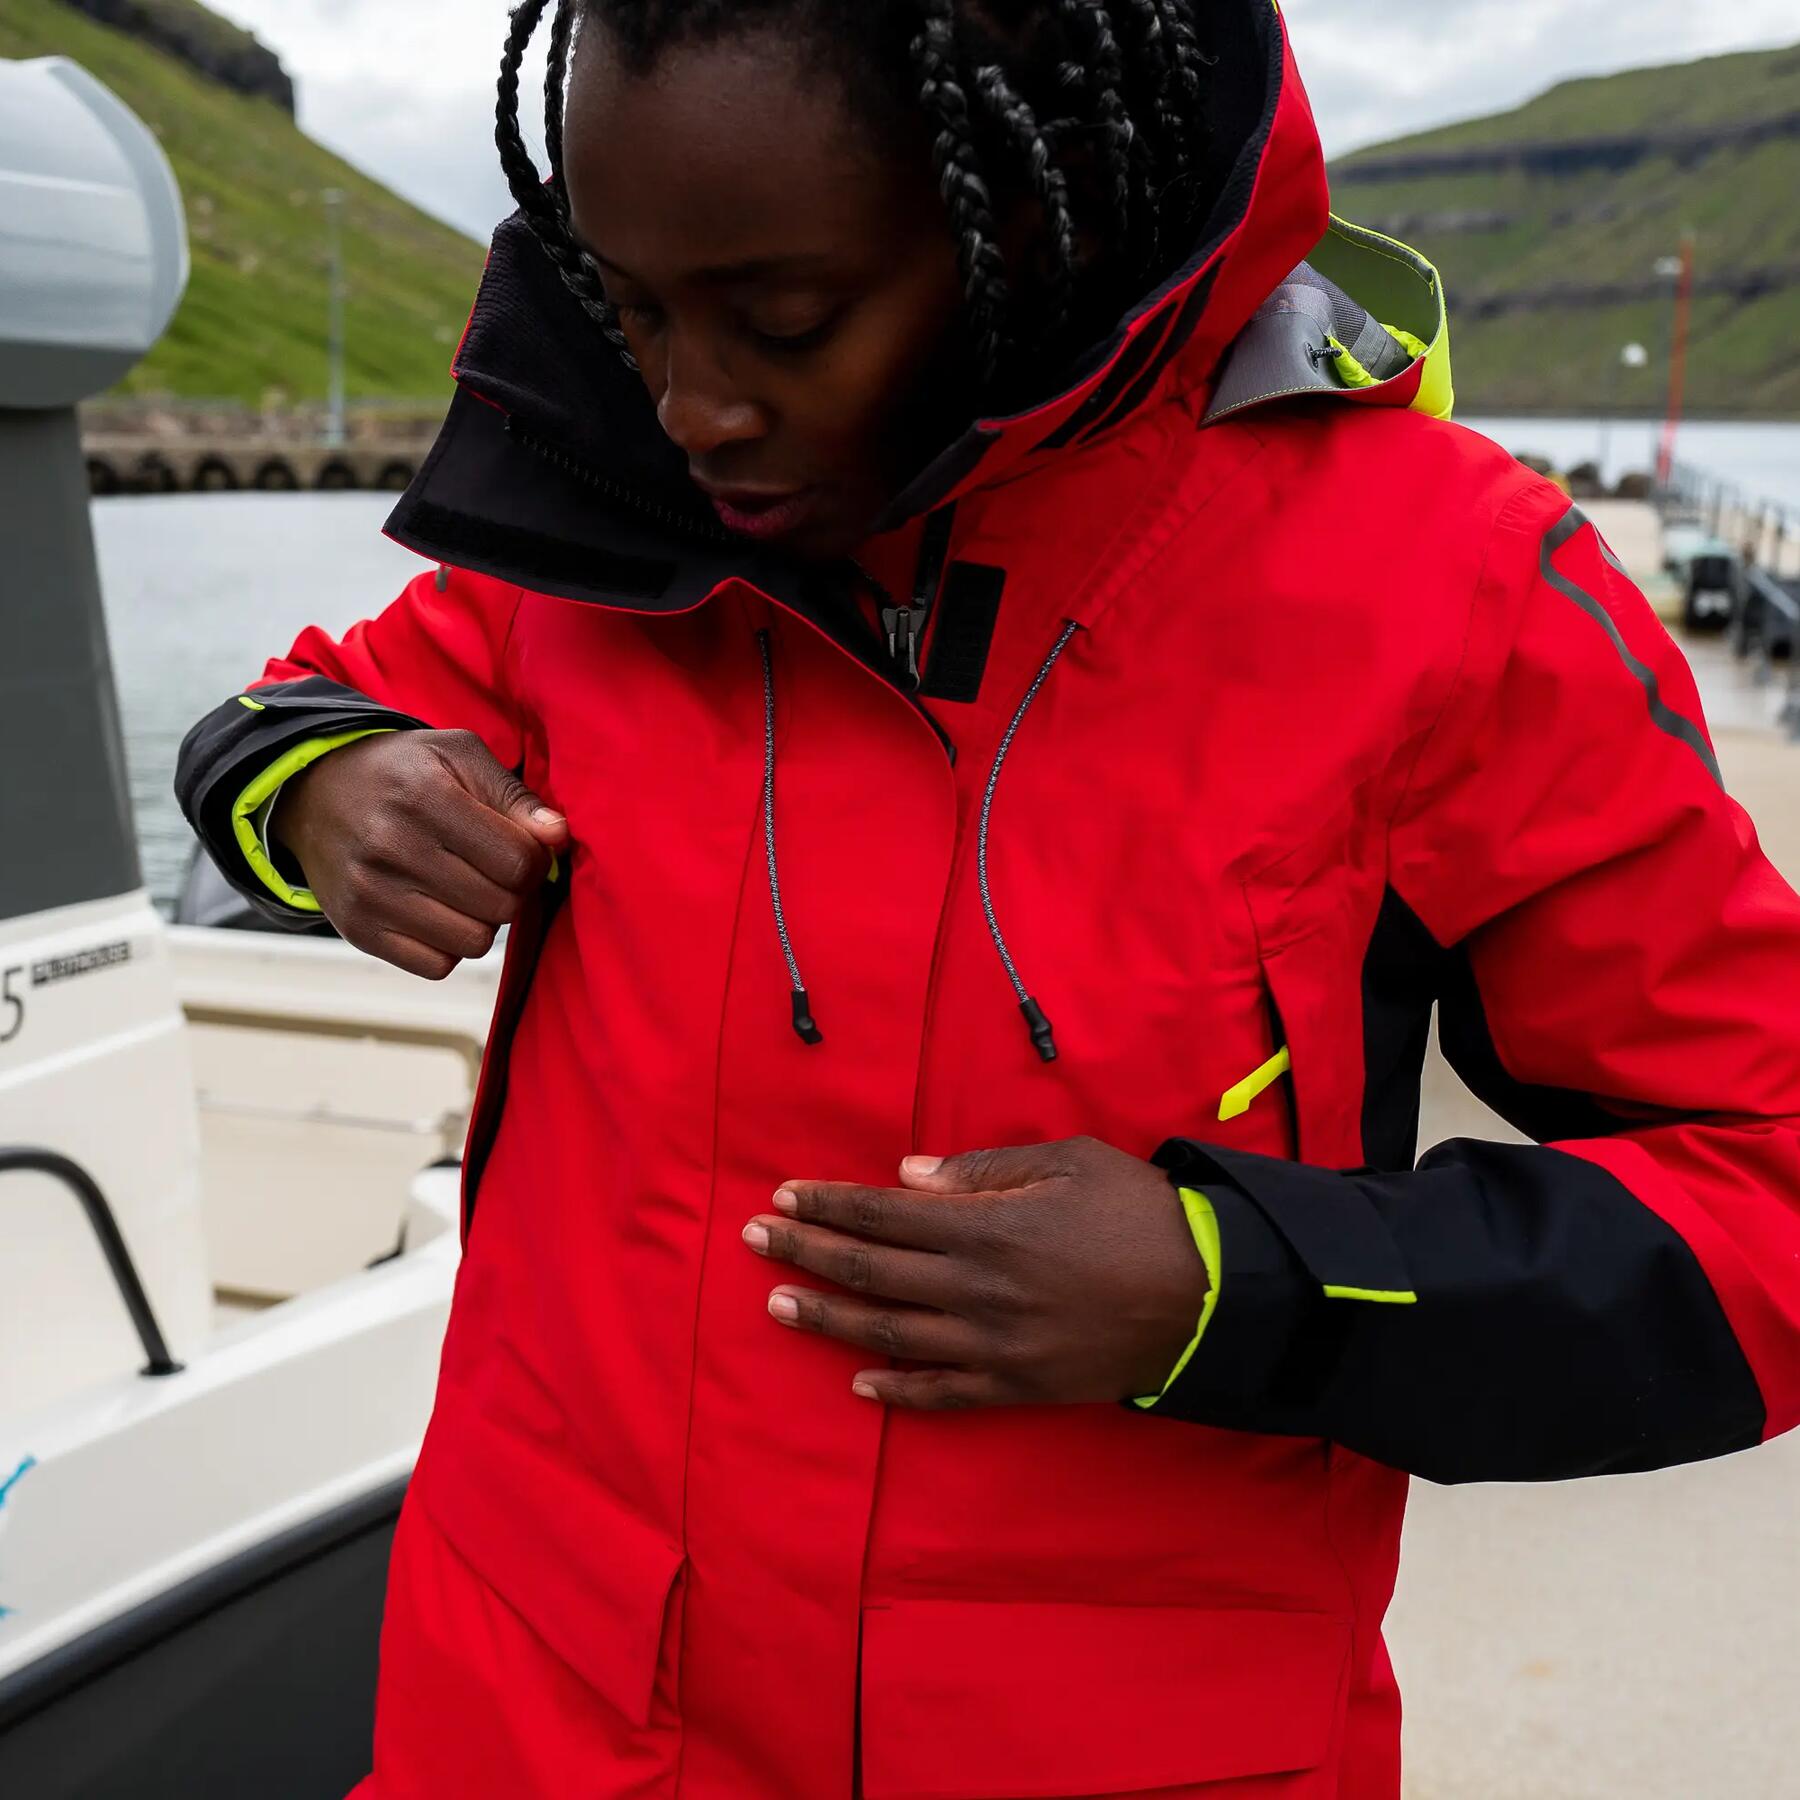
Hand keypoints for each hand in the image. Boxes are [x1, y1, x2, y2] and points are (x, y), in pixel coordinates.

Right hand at [276, 729, 569, 979]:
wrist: (314, 792)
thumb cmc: (403, 772)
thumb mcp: (458, 755)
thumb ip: (514, 795)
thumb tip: (557, 837)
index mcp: (426, 796)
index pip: (518, 861)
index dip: (534, 859)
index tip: (520, 847)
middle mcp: (392, 847)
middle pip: (502, 906)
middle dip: (511, 890)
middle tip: (492, 868)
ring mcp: (371, 894)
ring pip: (475, 942)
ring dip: (482, 920)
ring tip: (464, 887)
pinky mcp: (358, 930)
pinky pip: (437, 967)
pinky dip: (448, 946)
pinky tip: (437, 911)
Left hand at [742, 1138, 1207, 1410]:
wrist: (1207, 1294)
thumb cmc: (1137, 1211)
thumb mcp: (1066, 1162)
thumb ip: (980, 1172)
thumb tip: (906, 1178)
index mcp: (986, 1226)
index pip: (883, 1213)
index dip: (828, 1204)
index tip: (783, 1196)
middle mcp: (976, 1289)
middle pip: (872, 1270)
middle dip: (806, 1251)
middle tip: (753, 1241)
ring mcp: (993, 1345)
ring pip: (890, 1332)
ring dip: (829, 1317)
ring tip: (780, 1303)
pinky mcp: (1018, 1386)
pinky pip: (943, 1393)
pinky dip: (896, 1388)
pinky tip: (858, 1380)